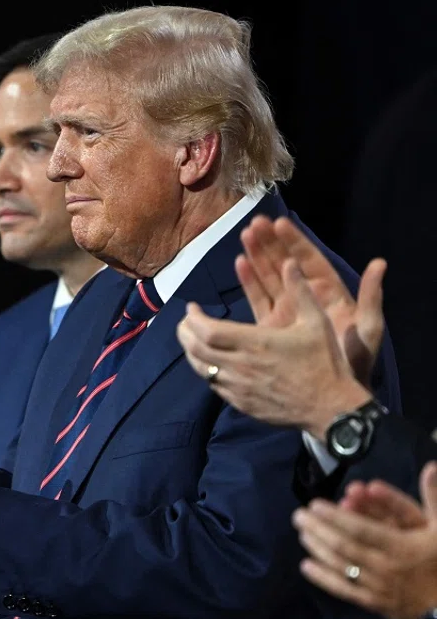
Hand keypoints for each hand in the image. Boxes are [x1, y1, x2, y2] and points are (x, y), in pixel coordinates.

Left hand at [176, 258, 371, 438]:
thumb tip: (290, 262)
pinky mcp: (242, 404)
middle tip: (184, 323)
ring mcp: (238, 387)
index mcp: (254, 343)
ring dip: (191, 353)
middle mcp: (240, 366)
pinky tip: (210, 365)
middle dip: (185, 334)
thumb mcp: (316, 322)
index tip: (191, 308)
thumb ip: (300, 291)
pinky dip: (206, 372)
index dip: (193, 319)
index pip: (208, 330)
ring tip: (191, 340)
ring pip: (201, 370)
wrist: (332, 408)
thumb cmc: (324, 363)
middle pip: (197, 349)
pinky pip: (214, 387)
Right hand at [238, 215, 386, 384]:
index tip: (280, 223)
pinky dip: (249, 281)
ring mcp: (287, 312)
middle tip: (255, 223)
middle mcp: (306, 298)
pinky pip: (258, 299)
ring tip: (244, 235)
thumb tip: (380, 263)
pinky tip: (239, 264)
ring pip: (270, 277)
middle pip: (286, 264)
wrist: (333, 396)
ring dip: (257, 256)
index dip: (295, 242)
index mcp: (329, 294)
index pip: (310, 261)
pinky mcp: (270, 327)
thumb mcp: (368, 329)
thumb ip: (372, 296)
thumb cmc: (355, 362)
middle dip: (271, 243)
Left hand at [292, 462, 436, 618]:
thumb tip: (431, 467)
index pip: (361, 530)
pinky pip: (345, 590)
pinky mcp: (375, 602)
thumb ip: (434, 497)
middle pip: (345, 546)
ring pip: (341, 567)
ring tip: (302, 533)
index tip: (315, 504)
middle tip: (299, 515)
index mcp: (402, 546)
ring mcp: (379, 587)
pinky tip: (306, 566)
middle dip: (319, 529)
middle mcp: (386, 567)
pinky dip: (323, 578)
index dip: (335, 517)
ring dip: (318, 549)